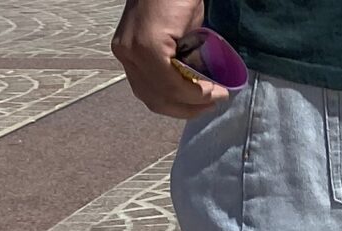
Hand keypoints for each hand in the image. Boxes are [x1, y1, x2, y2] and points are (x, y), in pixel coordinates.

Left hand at [112, 0, 228, 117]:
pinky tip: (212, 87)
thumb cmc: (176, 0)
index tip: (204, 104)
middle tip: (213, 103)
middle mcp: (124, 53)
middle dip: (187, 109)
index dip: (178, 107)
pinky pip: (172, 81)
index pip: (149, 93)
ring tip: (217, 94)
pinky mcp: (148, 45)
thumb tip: (195, 87)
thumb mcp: (174, 38)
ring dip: (195, 101)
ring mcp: (133, 49)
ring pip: (164, 93)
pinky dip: (195, 90)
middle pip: (155, 99)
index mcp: (127, 52)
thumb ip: (175, 62)